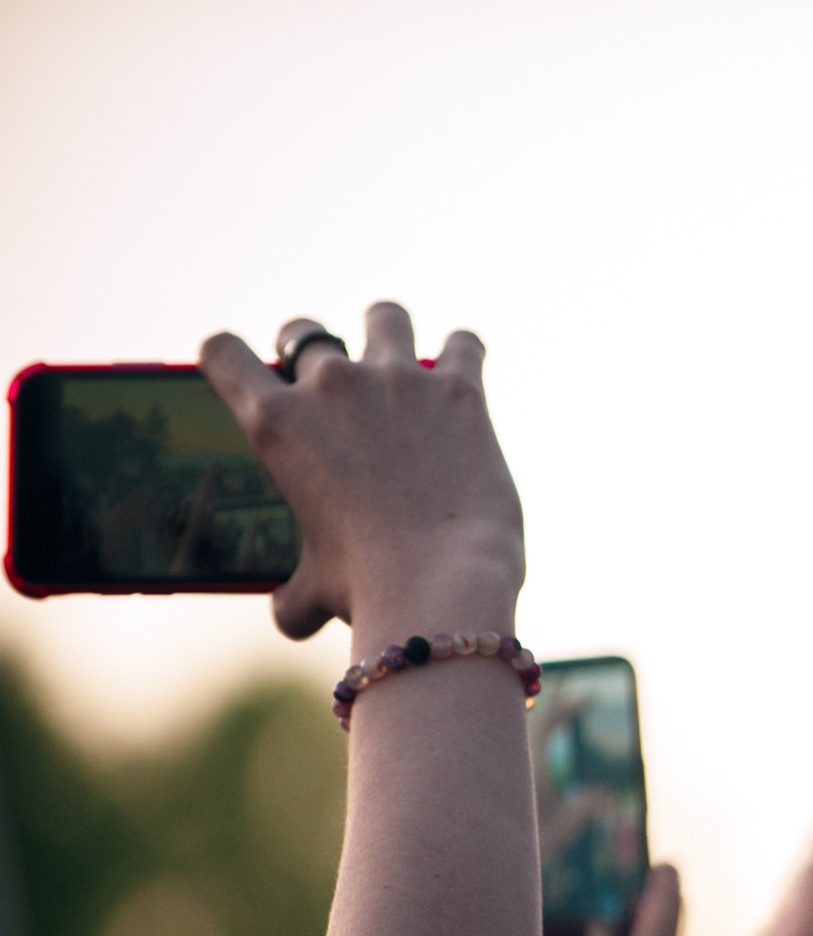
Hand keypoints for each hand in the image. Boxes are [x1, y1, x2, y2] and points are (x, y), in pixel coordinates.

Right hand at [199, 304, 523, 643]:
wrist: (441, 585)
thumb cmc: (368, 591)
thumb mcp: (314, 590)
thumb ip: (293, 594)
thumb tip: (288, 620)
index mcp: (275, 424)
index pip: (223, 352)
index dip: (230, 355)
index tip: (249, 366)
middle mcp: (329, 386)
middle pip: (306, 332)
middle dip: (313, 349)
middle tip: (335, 380)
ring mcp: (396, 380)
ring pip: (384, 316)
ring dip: (388, 331)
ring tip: (401, 358)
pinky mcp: (459, 391)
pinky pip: (462, 344)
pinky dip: (463, 352)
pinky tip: (465, 368)